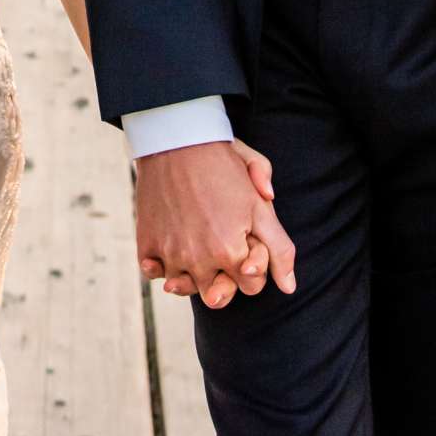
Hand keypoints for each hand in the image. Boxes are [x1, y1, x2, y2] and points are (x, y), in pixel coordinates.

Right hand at [134, 139, 296, 308]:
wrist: (177, 139)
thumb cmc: (224, 167)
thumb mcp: (260, 204)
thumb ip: (280, 249)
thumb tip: (289, 287)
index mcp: (231, 252)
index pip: (251, 286)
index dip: (253, 266)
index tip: (246, 242)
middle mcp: (199, 260)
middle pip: (217, 296)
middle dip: (224, 279)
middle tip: (220, 247)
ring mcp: (170, 253)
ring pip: (183, 287)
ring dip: (191, 273)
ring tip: (196, 244)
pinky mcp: (146, 243)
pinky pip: (153, 273)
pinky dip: (160, 265)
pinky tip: (171, 244)